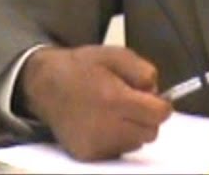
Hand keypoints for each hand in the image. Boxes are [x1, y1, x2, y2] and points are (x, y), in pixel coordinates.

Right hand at [18, 44, 172, 160]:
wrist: (47, 85)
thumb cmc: (81, 68)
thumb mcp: (117, 54)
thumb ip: (144, 71)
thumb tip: (158, 92)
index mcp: (113, 99)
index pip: (158, 115)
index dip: (162, 105)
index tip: (157, 100)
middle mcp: (104, 126)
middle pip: (150, 132)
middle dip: (148, 117)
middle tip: (133, 102)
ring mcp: (94, 143)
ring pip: (136, 143)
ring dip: (133, 129)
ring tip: (114, 110)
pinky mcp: (87, 154)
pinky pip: (118, 150)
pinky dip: (118, 138)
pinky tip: (103, 122)